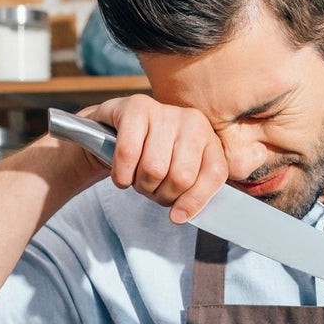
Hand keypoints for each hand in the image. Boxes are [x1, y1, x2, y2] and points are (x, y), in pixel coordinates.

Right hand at [83, 94, 227, 223]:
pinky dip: (121, 175)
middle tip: (152, 190)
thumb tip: (180, 216)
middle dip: (162, 194)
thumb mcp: (177, 175)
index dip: (195, 201)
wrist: (109, 134)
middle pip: (182, 177)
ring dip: (140, 185)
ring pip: (154, 169)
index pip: (214, 174)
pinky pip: (129, 153)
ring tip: (137, 178)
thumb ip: (191, 193)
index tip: (177, 216)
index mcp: (209, 139)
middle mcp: (192, 121)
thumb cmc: (149, 158)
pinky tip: (121, 174)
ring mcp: (164, 112)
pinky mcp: (136, 107)